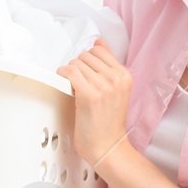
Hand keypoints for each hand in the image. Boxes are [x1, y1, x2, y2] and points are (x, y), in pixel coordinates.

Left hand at [56, 38, 132, 165]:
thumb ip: (108, 64)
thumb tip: (99, 42)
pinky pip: (70, 72)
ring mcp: (103, 86)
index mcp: (125, 75)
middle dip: (79, 66)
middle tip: (79, 82)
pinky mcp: (89, 95)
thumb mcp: (116, 89)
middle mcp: (116, 79)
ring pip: (77, 63)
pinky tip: (65, 84)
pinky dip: (63, 75)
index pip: (100, 50)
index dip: (88, 60)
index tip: (85, 72)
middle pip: (87, 55)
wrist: (107, 146)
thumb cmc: (108, 121)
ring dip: (70, 72)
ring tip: (74, 86)